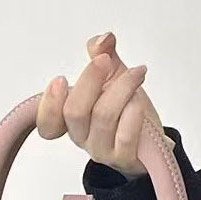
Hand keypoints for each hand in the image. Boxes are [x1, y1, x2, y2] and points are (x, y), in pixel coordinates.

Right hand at [37, 32, 163, 177]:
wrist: (152, 139)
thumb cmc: (128, 111)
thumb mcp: (113, 77)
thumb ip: (103, 55)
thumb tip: (102, 40)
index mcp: (72, 120)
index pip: (47, 124)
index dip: (48, 105)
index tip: (61, 80)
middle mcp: (83, 137)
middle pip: (75, 112)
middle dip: (90, 79)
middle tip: (105, 60)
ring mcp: (102, 150)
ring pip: (103, 116)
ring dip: (122, 88)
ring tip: (137, 75)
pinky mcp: (123, 158)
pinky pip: (125, 133)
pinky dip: (134, 110)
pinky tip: (139, 101)